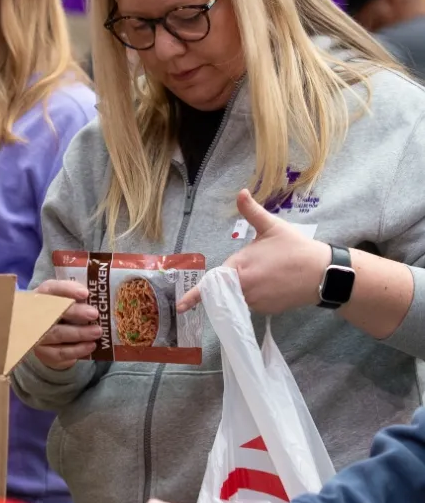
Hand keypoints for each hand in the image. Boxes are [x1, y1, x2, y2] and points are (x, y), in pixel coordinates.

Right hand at [34, 280, 102, 369]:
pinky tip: (91, 346)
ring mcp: (37, 335)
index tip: (85, 293)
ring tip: (97, 332)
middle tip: (94, 314)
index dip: (67, 289)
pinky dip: (77, 350)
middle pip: (53, 312)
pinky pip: (60, 354)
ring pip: (57, 334)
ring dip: (79, 333)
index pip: (51, 288)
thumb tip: (98, 297)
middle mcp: (35, 314)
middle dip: (75, 312)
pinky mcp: (43, 353)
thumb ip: (77, 296)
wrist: (48, 333)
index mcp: (42, 295)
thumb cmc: (62, 311)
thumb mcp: (66, 299)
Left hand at [178, 189, 330, 315]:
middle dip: (228, 280)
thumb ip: (251, 211)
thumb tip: (241, 192)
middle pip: (224, 288)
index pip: (213, 282)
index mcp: (240, 267)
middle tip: (254, 266)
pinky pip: (252, 303)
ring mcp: (256, 302)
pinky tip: (273, 281)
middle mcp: (245, 288)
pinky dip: (256, 293)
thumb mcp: (271, 226)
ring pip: (238, 295)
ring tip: (267, 271)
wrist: (323, 273)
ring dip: (243, 285)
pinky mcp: (267, 311)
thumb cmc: (295, 247)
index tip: (179, 306)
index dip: (195, 295)